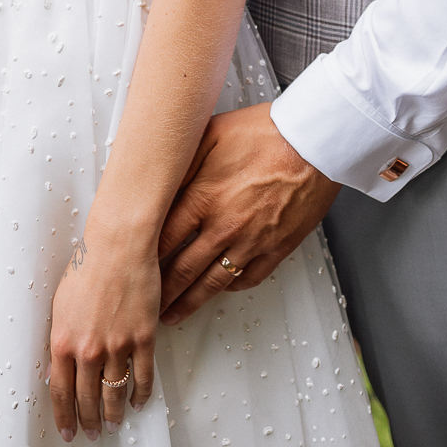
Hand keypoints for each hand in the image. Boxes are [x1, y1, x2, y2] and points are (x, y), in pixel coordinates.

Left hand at [48, 230, 158, 441]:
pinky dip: (141, 393)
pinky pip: (142, 376)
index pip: (60, 392)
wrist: (117, 246)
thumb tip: (64, 361)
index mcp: (62, 342)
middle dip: (88, 422)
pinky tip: (140, 402)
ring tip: (114, 425)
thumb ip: (62, 336)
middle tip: (91, 435)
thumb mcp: (60, 304)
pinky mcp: (142, 338)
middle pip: (87, 399)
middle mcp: (87, 350)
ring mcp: (117, 346)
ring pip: (115, 393)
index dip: (64, 417)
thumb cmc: (87, 267)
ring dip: (114, 414)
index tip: (68, 433)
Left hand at [158, 104, 338, 323]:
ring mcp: (251, 241)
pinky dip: (230, 287)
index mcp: (204, 197)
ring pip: (212, 283)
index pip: (162, 239)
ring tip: (174, 314)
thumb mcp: (211, 135)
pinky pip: (248, 278)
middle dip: (161, 291)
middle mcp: (224, 225)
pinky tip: (220, 289)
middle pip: (182, 269)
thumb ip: (183, 163)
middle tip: (146, 304)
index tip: (133, 269)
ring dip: (190, 302)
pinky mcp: (276, 247)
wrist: (313, 143)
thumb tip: (158, 182)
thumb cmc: (266, 132)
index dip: (143, 258)